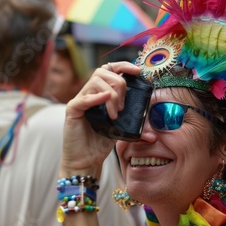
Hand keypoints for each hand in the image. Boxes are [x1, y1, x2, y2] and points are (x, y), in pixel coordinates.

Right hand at [59, 61, 140, 177]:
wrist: (86, 160)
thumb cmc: (100, 143)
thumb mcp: (121, 130)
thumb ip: (134, 127)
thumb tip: (153, 135)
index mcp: (101, 92)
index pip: (110, 68)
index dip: (123, 65)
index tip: (137, 71)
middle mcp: (89, 93)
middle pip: (103, 71)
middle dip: (119, 84)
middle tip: (124, 106)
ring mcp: (80, 100)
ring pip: (95, 82)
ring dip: (111, 96)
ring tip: (115, 115)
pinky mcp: (72, 110)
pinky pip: (83, 99)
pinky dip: (96, 98)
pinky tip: (105, 100)